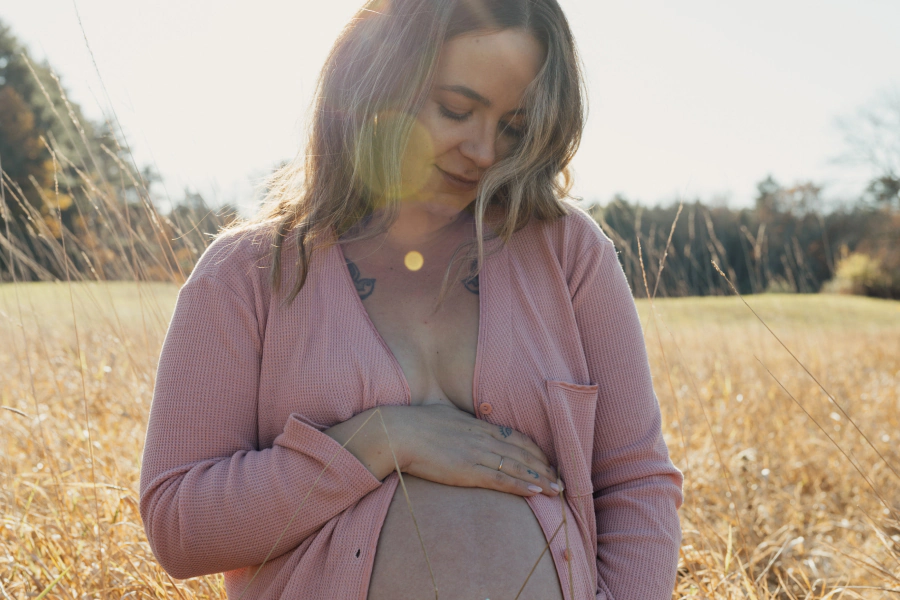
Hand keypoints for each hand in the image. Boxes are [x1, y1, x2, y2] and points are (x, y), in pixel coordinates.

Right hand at [384, 403, 561, 497]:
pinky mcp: (467, 470)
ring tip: (556, 490)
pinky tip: (535, 492)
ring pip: (516, 467)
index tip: (547, 460)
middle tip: (560, 479)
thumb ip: (460, 420)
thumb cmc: (415, 422)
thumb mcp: (444, 413)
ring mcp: (476, 454)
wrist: (398, 433)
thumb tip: (464, 421)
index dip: (534, 450)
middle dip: (544, 466)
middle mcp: (482, 438)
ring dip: (540, 479)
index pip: (515, 437)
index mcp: (478, 425)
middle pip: (522, 452)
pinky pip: (500, 479)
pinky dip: (520, 485)